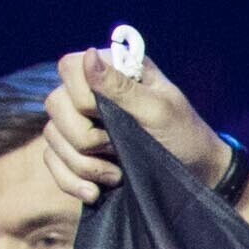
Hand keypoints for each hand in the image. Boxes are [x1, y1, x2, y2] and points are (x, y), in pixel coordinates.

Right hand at [36, 44, 230, 200]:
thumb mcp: (159, 111)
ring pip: (52, 136)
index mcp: (115, 71)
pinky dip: (70, 181)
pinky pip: (52, 161)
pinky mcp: (76, 152)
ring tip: (116, 175)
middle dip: (84, 138)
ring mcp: (80, 122)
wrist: (196, 178)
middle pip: (55, 104)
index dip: (82, 96)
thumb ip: (122, 87)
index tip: (110, 117)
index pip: (69, 66)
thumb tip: (88, 54)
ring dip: (83, 164)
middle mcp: (91, 92)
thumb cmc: (185, 137)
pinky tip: (94, 193)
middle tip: (117, 149)